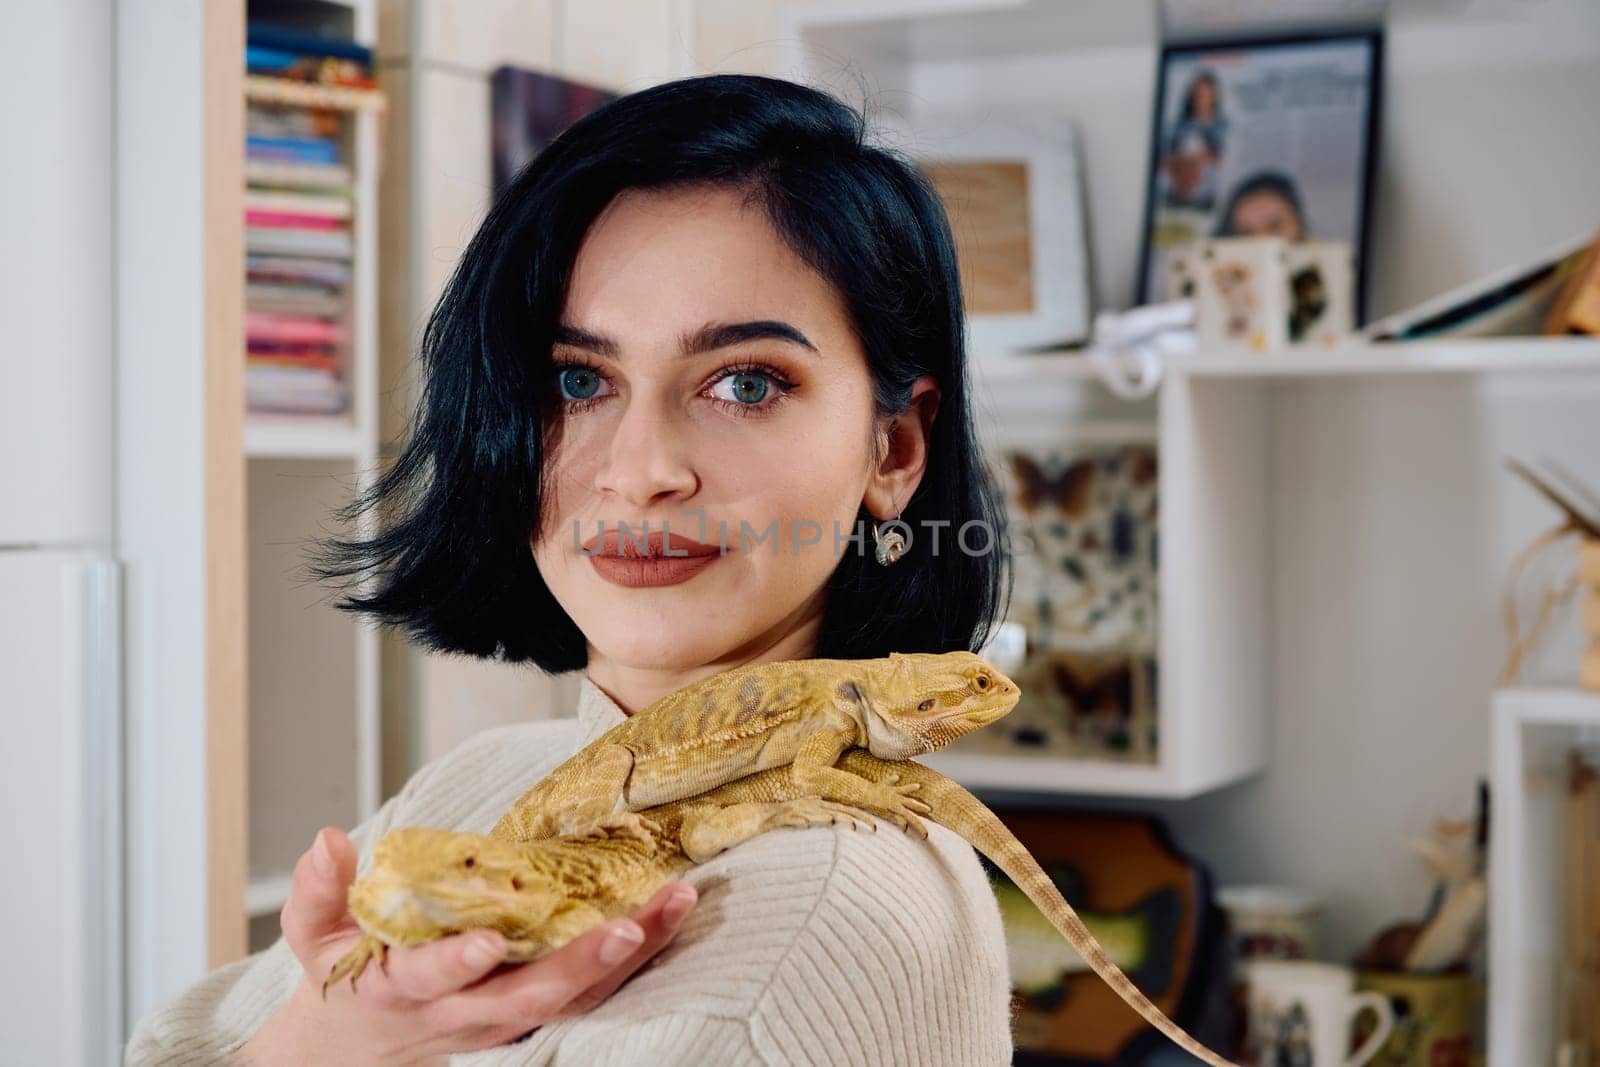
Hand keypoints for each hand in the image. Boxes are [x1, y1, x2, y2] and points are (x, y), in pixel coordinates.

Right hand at [240, 826, 696, 1065]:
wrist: (359, 1048)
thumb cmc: (343, 978)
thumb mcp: (315, 937)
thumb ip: (319, 891)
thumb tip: (328, 841)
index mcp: (402, 986)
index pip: (430, 977)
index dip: (455, 962)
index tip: (485, 941)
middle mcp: (462, 1011)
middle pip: (528, 996)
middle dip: (581, 963)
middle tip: (626, 925)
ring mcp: (503, 1019)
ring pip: (573, 998)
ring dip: (628, 957)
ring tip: (674, 905)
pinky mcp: (532, 1016)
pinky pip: (589, 995)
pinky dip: (633, 962)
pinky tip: (669, 920)